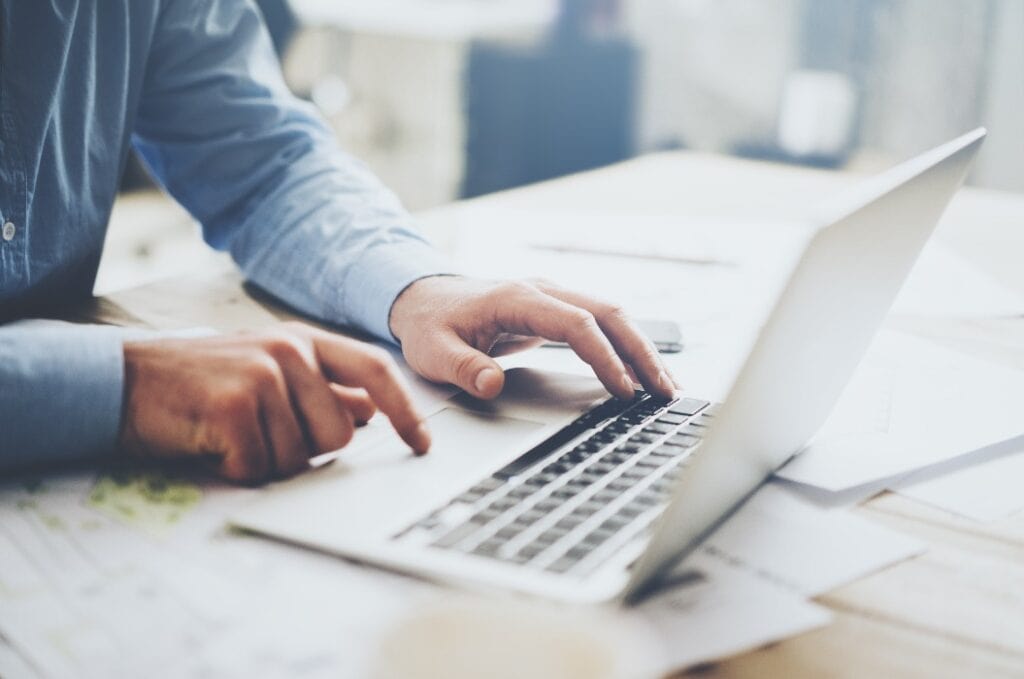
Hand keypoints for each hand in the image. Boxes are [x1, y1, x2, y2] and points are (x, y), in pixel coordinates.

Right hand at [119, 322, 429, 483]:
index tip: (422, 443)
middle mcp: (289, 350)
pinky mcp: (235, 404)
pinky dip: (236, 469)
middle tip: (261, 434)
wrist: (124, 379)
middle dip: (305, 449)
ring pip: (300, 456)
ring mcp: (263, 374)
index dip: (405, 410)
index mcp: (304, 341)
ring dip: (265, 461)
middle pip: (339, 433)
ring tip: (231, 434)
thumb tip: (369, 410)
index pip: (375, 371)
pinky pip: (260, 466)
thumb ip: (320, 387)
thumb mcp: (268, 371)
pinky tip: (213, 443)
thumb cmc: (201, 382)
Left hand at [389, 276, 677, 400]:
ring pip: (611, 316)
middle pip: (608, 313)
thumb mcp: (433, 352)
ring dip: (641, 349)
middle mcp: (543, 291)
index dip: (603, 357)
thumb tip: (492, 384)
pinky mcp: (556, 310)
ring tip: (666, 386)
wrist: (423, 297)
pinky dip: (625, 346)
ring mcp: (552, 297)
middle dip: (641, 352)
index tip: (623, 390)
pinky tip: (641, 372)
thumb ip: (463, 368)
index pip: (576, 324)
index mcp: (518, 298)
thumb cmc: (430, 324)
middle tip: (666, 391)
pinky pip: (600, 324)